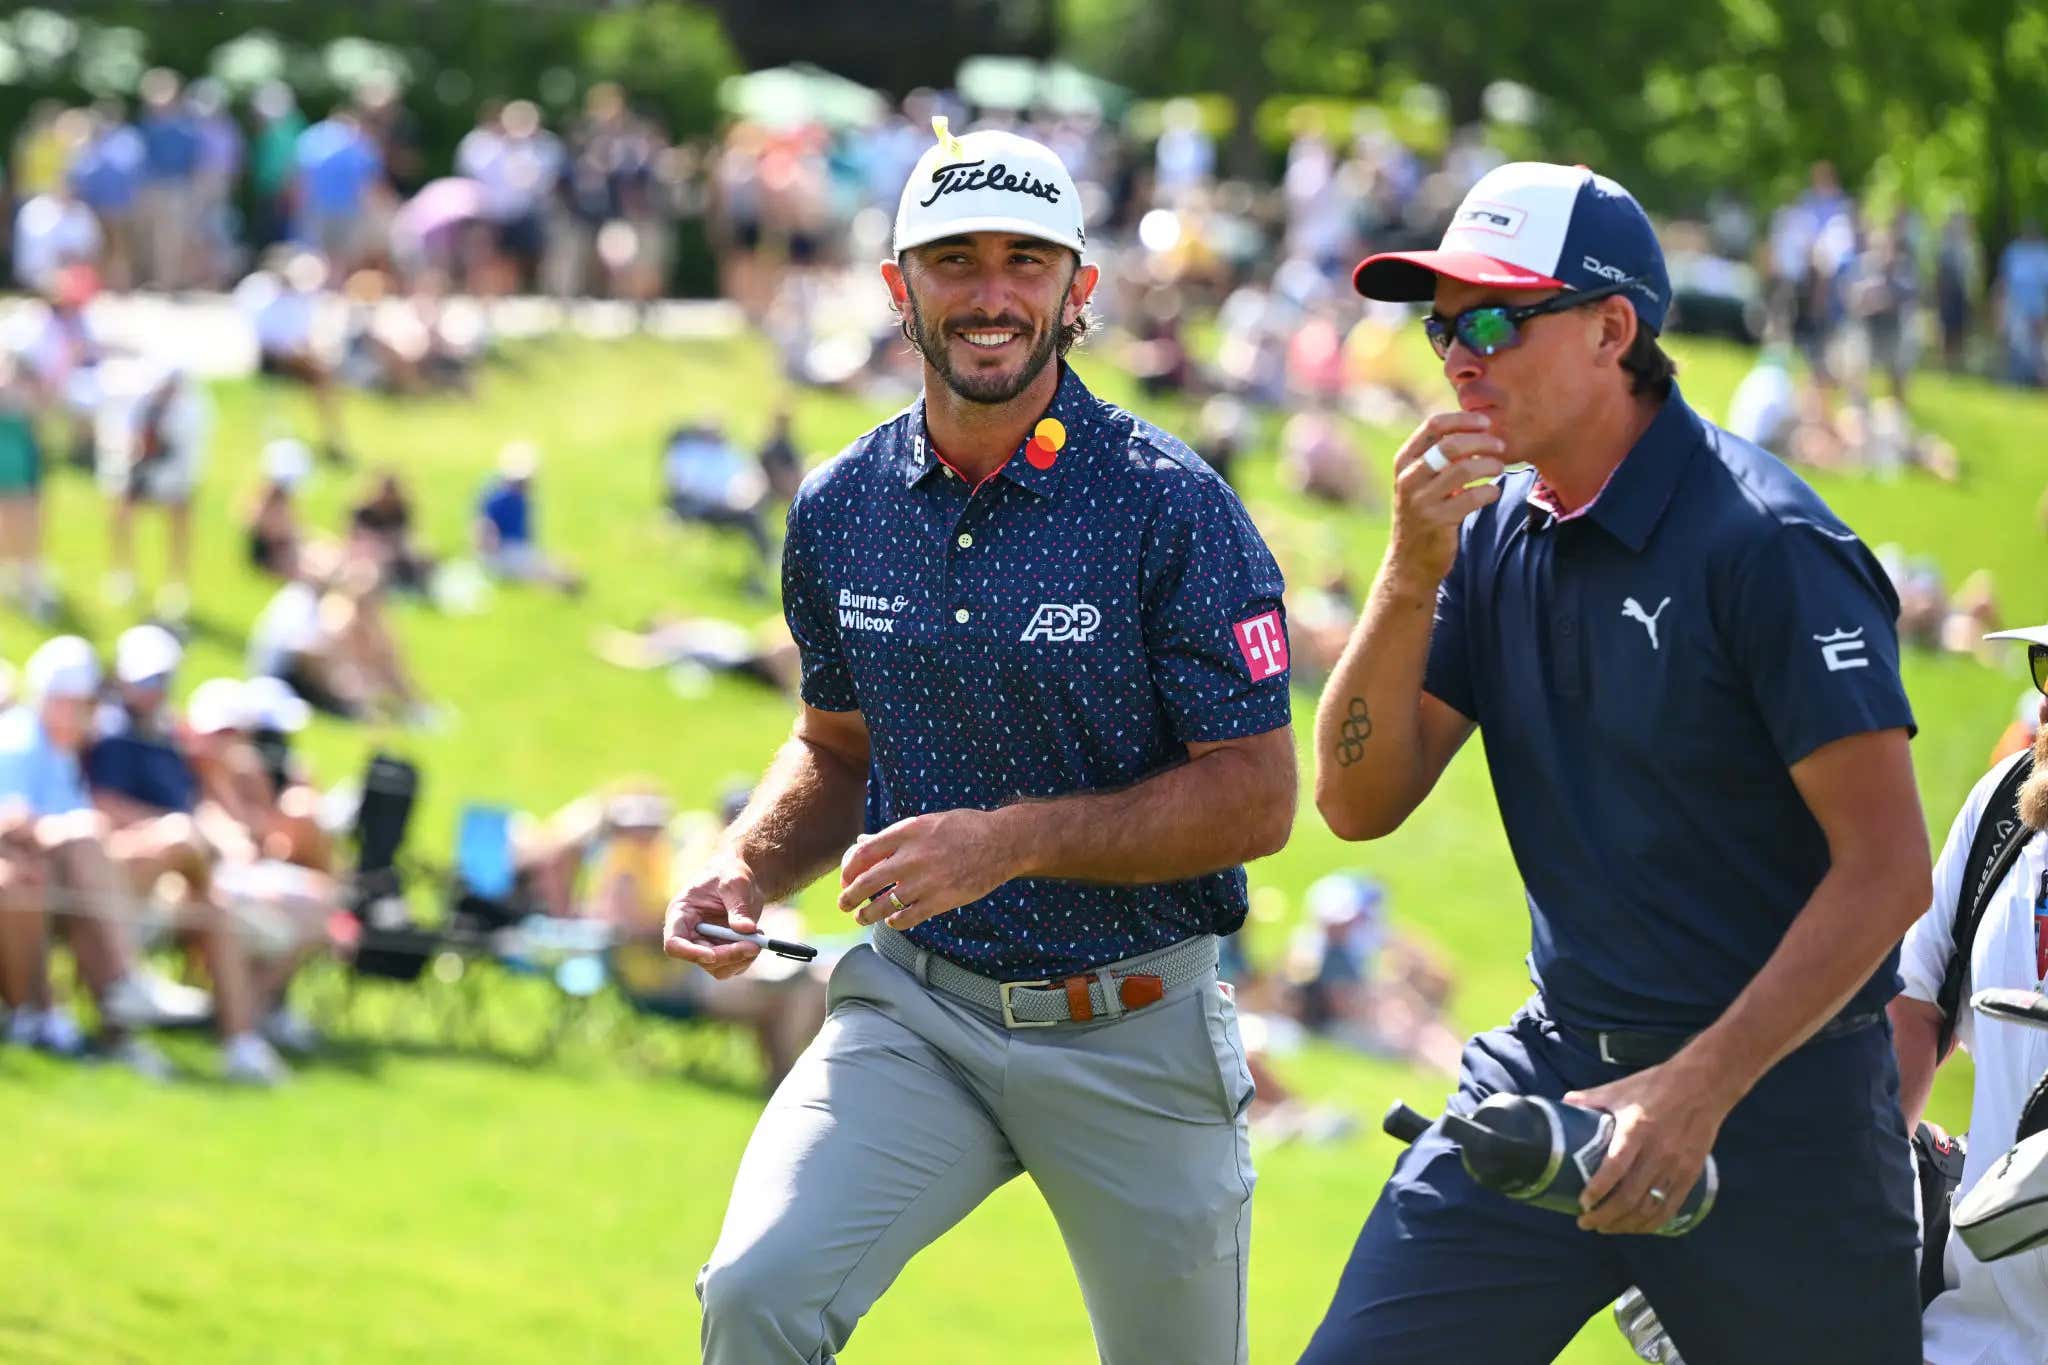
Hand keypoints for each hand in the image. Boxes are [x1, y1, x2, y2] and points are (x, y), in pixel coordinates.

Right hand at [662, 858, 765, 978]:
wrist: (740, 878)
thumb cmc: (730, 873)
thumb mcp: (735, 882)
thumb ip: (739, 906)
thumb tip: (747, 930)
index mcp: (681, 913)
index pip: (674, 943)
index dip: (690, 953)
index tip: (712, 955)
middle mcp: (689, 934)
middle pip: (701, 958)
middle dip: (728, 955)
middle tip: (755, 945)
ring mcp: (705, 944)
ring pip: (718, 968)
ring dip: (740, 959)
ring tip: (758, 935)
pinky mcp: (721, 951)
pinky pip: (732, 966)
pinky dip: (747, 958)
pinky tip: (757, 938)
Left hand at [836, 808, 1015, 929]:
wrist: (1002, 842)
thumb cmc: (963, 828)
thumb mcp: (927, 822)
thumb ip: (895, 836)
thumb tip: (863, 844)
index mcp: (907, 832)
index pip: (863, 853)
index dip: (848, 868)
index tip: (846, 877)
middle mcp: (913, 857)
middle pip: (867, 882)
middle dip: (849, 896)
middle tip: (843, 903)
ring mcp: (926, 881)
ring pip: (884, 905)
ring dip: (868, 914)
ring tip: (862, 917)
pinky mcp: (941, 900)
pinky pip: (908, 918)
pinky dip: (895, 922)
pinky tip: (893, 921)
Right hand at [1385, 412, 1505, 589]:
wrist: (1410, 560)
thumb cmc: (1424, 512)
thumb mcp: (1421, 480)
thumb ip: (1438, 454)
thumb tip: (1476, 426)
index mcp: (1404, 461)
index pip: (1433, 425)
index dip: (1464, 420)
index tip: (1486, 423)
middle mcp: (1408, 478)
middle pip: (1450, 445)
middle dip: (1482, 441)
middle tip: (1500, 446)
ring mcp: (1421, 501)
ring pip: (1463, 469)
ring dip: (1489, 465)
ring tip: (1499, 468)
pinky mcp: (1437, 521)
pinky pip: (1472, 498)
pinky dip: (1489, 491)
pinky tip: (1492, 493)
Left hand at [1564, 1061, 1735, 1234]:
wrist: (1704, 1084)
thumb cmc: (1656, 1085)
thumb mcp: (1620, 1089)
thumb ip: (1591, 1098)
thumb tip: (1564, 1103)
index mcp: (1636, 1128)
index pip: (1614, 1167)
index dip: (1597, 1189)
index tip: (1582, 1202)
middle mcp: (1657, 1151)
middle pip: (1629, 1196)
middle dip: (1604, 1215)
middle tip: (1585, 1222)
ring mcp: (1676, 1165)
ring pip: (1649, 1207)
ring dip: (1625, 1224)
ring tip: (1605, 1228)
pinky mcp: (1691, 1173)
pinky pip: (1671, 1207)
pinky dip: (1651, 1223)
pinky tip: (1636, 1227)